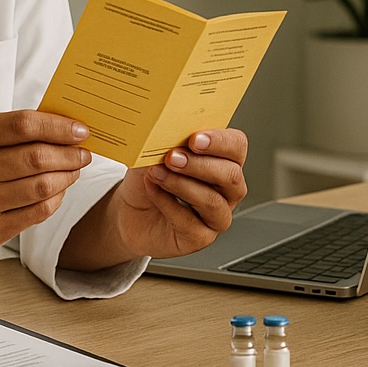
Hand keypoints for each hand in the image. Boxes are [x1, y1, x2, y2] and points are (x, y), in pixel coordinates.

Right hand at [0, 110, 91, 257]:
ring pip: (42, 186)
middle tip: (83, 153)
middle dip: (70, 154)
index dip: (59, 127)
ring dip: (68, 176)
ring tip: (74, 170)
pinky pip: (37, 212)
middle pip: (37, 158)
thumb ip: (13, 129)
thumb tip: (65, 126)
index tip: (80, 131)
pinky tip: (58, 191)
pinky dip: (56, 199)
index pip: (23, 125)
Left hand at [63, 129, 248, 268]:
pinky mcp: (201, 237)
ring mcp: (217, 215)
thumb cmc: (150, 176)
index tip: (195, 139)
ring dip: (182, 185)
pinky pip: (191, 222)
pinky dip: (168, 204)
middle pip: (231, 175)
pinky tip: (153, 191)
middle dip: (200, 165)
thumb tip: (166, 128)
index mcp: (223, 159)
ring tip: (157, 173)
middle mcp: (227, 189)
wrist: (130, 210)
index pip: (237, 146)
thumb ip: (167, 139)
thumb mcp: (155, 151)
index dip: (220, 142)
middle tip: (172, 156)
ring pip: (213, 201)